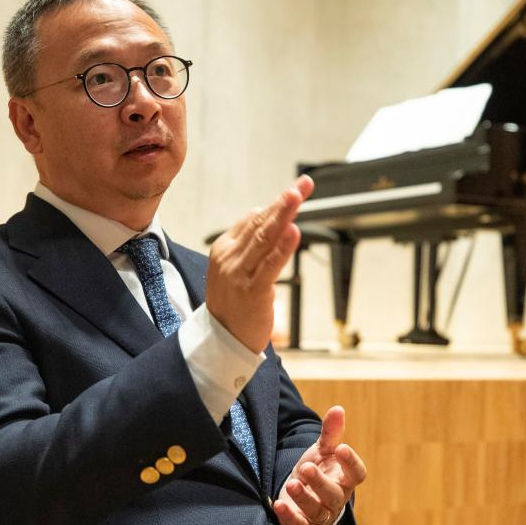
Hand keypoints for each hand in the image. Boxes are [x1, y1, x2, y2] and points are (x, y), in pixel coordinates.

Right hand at [206, 175, 314, 352]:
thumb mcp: (232, 267)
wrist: (222, 340)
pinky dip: (283, 247)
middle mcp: (230, 257)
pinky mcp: (253, 291)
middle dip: (284, 202)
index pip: (254, 220)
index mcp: (224, 248)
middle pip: (261, 223)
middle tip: (303, 185)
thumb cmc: (232, 303)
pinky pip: (270, 265)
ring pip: (265, 238)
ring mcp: (239, 274)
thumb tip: (259, 210)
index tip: (298, 189)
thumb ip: (245, 240)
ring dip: (282, 215)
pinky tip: (293, 232)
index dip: (277, 203)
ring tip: (296, 196)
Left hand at [273, 406, 366, 524]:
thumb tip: (338, 409)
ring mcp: (320, 515)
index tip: (342, 448)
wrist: (302, 493)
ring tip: (292, 483)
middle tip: (305, 467)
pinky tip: (278, 505)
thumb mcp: (322, 450)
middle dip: (320, 482)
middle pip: (334, 494)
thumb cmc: (318, 469)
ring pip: (316, 511)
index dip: (351, 462)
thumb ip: (331, 432)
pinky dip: (289, 517)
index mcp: (345, 479)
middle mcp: (335, 499)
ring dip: (304, 498)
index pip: (356, 474)